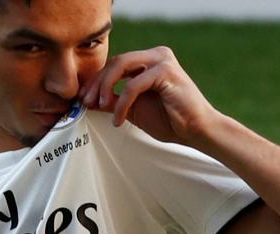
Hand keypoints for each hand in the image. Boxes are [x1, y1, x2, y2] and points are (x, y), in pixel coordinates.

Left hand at [79, 46, 222, 146]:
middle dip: (96, 83)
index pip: (115, 64)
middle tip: (85, 102)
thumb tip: (88, 100)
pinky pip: (133, 84)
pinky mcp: (166, 71)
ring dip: (105, 87)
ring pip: (121, 66)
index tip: (83, 99)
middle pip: (115, 62)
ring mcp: (162, 60)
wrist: (196, 132)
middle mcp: (156, 55)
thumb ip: (113, 101)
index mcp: (149, 60)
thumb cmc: (170, 121)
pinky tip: (118, 119)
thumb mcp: (133, 110)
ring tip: (99, 107)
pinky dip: (122, 103)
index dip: (96, 81)